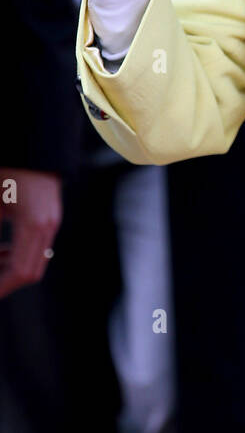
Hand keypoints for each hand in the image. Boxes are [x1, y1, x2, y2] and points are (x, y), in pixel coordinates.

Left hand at [0, 168, 61, 299]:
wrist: (31, 145)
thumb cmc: (7, 172)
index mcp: (32, 224)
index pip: (20, 271)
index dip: (2, 286)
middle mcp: (47, 226)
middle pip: (31, 271)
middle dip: (7, 282)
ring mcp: (52, 221)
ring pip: (35, 260)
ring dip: (11, 269)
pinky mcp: (50, 216)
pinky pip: (37, 246)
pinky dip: (18, 255)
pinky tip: (1, 253)